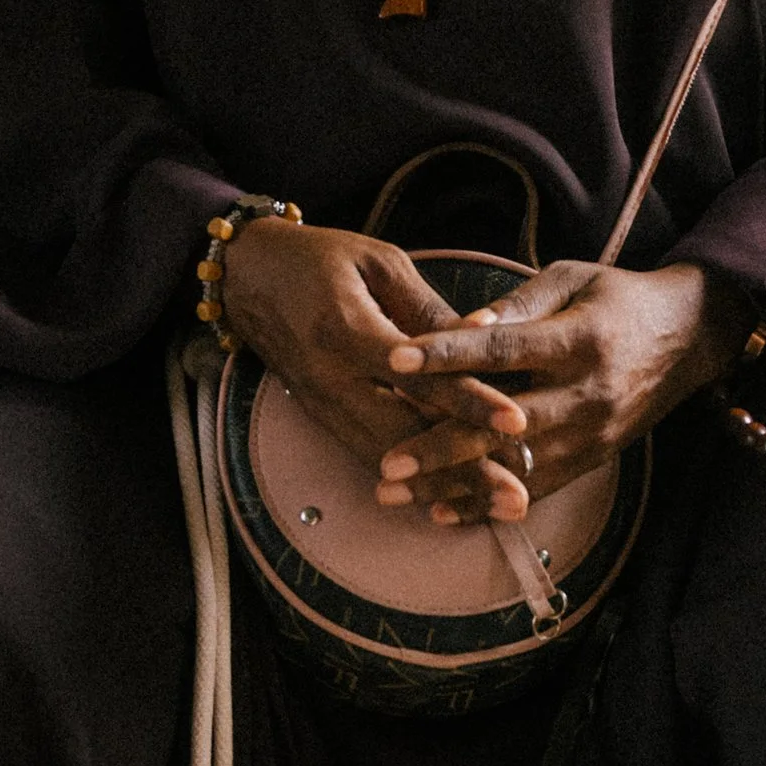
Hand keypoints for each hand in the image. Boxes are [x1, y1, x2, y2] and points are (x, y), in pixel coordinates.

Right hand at [218, 219, 532, 509]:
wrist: (247, 278)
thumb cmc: (318, 259)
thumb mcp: (378, 263)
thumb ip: (428, 308)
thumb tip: (487, 336)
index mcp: (347, 329)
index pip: (418, 376)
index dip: (469, 401)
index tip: (518, 422)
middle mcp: (332, 379)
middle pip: (406, 436)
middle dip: (465, 470)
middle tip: (518, 497)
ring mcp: (323, 406)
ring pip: (389, 459)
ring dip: (447, 488)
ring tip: (501, 506)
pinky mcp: (323, 418)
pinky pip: (372, 455)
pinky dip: (414, 483)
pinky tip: (455, 501)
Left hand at [382, 262, 760, 516]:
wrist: (689, 337)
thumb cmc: (618, 298)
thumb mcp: (572, 279)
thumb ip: (517, 304)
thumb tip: (462, 328)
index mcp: (580, 340)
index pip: (503, 351)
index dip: (448, 355)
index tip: (396, 360)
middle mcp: (586, 395)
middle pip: (503, 428)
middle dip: (439, 447)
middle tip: (385, 463)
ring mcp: (592, 435)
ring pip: (512, 470)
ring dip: (452, 485)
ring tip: (395, 493)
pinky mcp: (593, 460)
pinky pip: (533, 489)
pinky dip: (486, 504)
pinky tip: (440, 511)